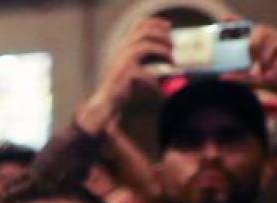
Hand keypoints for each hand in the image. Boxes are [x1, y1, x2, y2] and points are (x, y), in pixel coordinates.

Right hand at [79, 18, 170, 133]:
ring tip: (171, 61)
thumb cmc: (121, 88)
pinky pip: (143, 72)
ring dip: (161, 51)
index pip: (138, 25)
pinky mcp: (122, 75)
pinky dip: (153, 79)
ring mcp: (121, 62)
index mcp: (123, 47)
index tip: (168, 28)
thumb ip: (147, 59)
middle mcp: (121, 51)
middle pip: (143, 32)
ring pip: (143, 46)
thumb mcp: (134, 69)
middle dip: (162, 36)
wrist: (104, 104)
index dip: (155, 23)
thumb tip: (167, 52)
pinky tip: (157, 87)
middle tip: (172, 47)